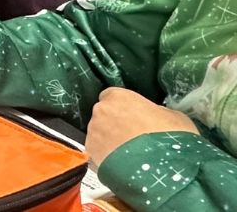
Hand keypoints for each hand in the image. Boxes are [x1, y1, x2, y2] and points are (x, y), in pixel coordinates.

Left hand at [85, 88, 199, 166]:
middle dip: (114, 123)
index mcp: (119, 96)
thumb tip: (152, 115)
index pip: (112, 96)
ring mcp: (93, 132)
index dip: (122, 106)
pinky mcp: (91, 153)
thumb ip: (156, 111)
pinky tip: (122, 164)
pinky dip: (106, 156)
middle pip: (104, 114)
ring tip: (129, 153)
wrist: (163, 169)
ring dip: (109, 140)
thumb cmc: (171, 138)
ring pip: (99, 133)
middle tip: (132, 136)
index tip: (132, 115)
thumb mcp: (173, 116)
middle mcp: (101, 111)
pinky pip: (97, 152)